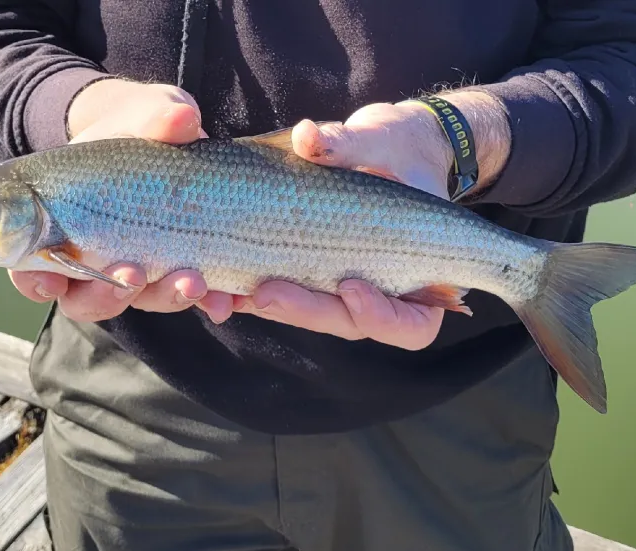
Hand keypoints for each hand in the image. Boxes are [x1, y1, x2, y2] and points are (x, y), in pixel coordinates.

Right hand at [8, 80, 233, 323]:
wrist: (178, 138)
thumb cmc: (137, 122)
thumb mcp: (140, 112)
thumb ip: (152, 115)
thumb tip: (182, 118)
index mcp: (61, 226)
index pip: (32, 267)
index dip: (36, 281)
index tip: (52, 280)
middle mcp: (96, 260)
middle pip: (87, 299)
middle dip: (108, 293)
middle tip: (132, 274)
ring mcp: (141, 271)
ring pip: (143, 302)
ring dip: (166, 298)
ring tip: (193, 281)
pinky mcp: (183, 273)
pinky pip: (192, 299)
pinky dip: (208, 304)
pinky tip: (223, 301)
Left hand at [235, 93, 510, 349]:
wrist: (375, 149)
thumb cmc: (393, 148)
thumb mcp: (379, 142)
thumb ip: (349, 145)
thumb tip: (308, 138)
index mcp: (419, 277)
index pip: (409, 327)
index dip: (381, 315)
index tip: (352, 284)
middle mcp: (375, 293)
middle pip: (345, 322)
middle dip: (304, 310)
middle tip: (265, 294)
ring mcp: (335, 289)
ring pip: (306, 313)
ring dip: (268, 306)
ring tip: (229, 294)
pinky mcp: (299, 275)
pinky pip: (277, 293)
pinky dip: (246, 289)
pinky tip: (216, 282)